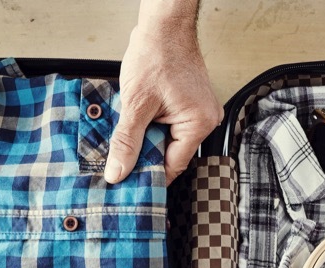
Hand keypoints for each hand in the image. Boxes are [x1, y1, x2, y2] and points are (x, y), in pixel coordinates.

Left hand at [105, 1, 221, 185]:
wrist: (163, 25)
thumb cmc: (156, 54)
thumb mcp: (135, 104)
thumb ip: (127, 142)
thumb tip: (118, 172)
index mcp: (199, 124)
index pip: (172, 166)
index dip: (148, 175)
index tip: (127, 184)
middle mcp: (205, 121)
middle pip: (171, 155)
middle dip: (145, 156)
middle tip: (120, 161)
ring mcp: (199, 112)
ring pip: (167, 141)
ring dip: (147, 140)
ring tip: (129, 134)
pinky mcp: (190, 105)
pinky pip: (169, 127)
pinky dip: (151, 127)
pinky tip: (138, 121)